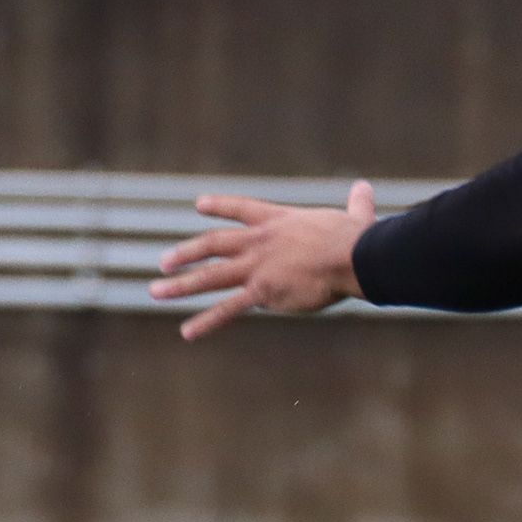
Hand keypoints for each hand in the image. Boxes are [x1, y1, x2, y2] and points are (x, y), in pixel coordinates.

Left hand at [150, 180, 379, 338]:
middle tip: (164, 262)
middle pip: (213, 245)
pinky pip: (228, 309)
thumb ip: (356, 204)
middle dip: (187, 253)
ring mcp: (257, 267)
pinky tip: (187, 332)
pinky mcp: (262, 291)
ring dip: (181, 285)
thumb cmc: (357, 238)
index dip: (219, 207)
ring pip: (210, 276)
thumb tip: (365, 188)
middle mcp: (259, 242)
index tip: (199, 205)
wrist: (352, 257)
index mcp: (278, 220)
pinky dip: (206, 321)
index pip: (241, 210)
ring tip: (156, 291)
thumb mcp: (354, 217)